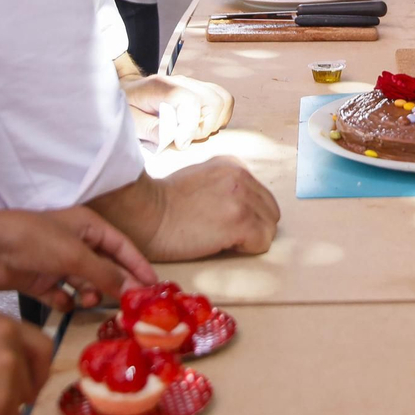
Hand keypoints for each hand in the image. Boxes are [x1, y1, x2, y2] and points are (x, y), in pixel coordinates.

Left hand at [0, 206, 152, 311]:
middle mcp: (75, 243)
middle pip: (104, 266)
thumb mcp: (75, 256)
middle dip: (115, 283)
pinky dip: (64, 301)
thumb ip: (105, 274)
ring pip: (84, 282)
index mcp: (87, 226)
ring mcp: (56, 263)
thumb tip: (133, 289)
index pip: (122, 246)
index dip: (138, 265)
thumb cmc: (34, 241)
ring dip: (89, 292)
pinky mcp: (39, 281)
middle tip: (128, 305)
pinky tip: (64, 304)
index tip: (153, 286)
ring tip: (88, 301)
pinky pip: (60, 295)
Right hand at [91, 157, 279, 261]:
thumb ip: (224, 185)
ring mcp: (243, 199)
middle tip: (222, 235)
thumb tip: (238, 206)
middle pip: (270, 212)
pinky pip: (262, 243)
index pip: (260, 196)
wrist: (144, 212)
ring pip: (269, 229)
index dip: (244, 214)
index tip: (220, 221)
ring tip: (219, 239)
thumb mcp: (200, 178)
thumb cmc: (162, 202)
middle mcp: (242, 177)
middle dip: (252, 227)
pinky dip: (246, 250)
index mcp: (233, 165)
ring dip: (249, 239)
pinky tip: (219, 245)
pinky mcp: (240, 222)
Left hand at [121, 74, 233, 148]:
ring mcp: (194, 84)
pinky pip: (222, 100)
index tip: (180, 143)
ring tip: (194, 133)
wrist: (128, 88)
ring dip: (214, 122)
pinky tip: (201, 126)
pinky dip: (218, 116)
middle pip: (213, 100)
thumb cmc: (127, 105)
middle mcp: (182, 81)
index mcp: (161, 86)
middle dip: (204, 127)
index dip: (190, 126)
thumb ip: (149, 128)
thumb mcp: (128, 119)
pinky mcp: (201, 89)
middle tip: (186, 139)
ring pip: (222, 99)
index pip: (190, 101)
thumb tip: (172, 137)